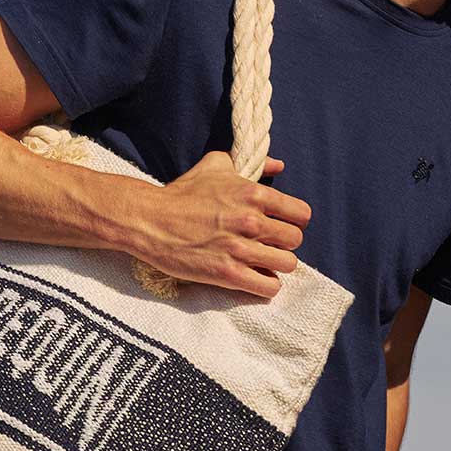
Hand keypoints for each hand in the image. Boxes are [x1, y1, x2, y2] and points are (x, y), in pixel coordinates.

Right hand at [134, 153, 310, 298]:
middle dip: (284, 244)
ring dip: (277, 265)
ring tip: (262, 262)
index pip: (301, 214)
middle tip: (269, 245)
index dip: (294, 221)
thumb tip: (279, 165)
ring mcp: (240, 249)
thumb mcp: (217, 166)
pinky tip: (254, 278)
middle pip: (295, 241)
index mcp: (253, 194)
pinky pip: (269, 287)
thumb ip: (254, 164)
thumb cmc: (183, 192)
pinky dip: (266, 285)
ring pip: (287, 264)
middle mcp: (251, 221)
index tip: (282, 225)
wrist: (149, 219)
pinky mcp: (228, 274)